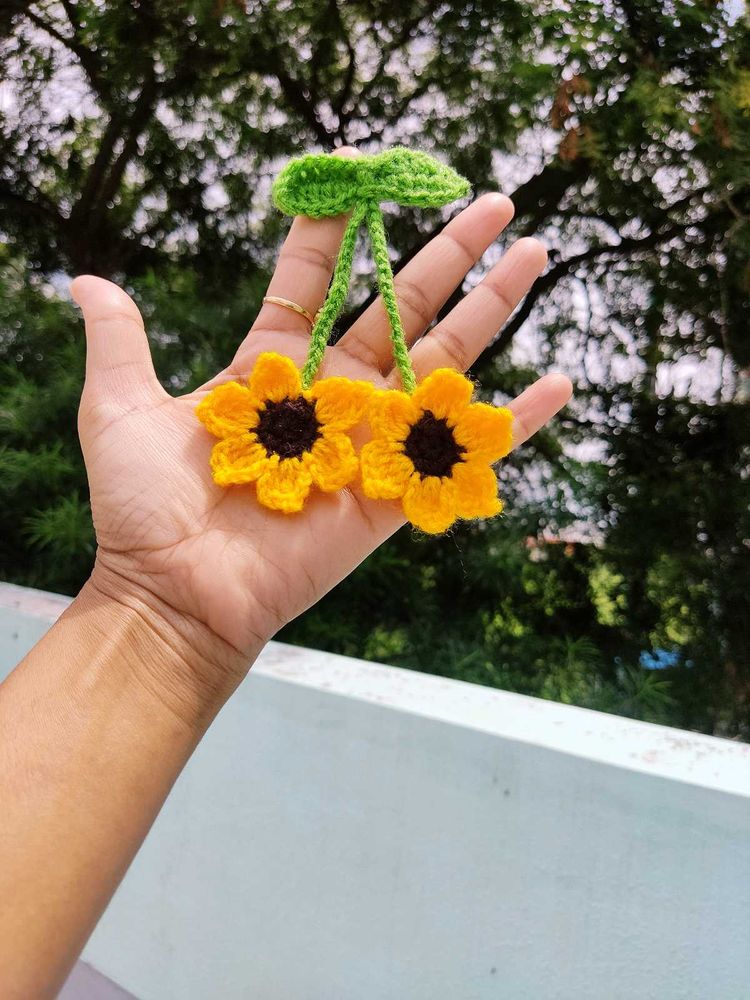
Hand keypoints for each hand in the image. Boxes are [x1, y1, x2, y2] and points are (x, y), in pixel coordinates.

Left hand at [72, 151, 570, 702]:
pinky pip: (465, 451)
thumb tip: (84, 282)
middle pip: (399, 305)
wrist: (177, 593)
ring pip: (442, 359)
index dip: (337, 230)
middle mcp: (328, 396)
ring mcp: (369, 442)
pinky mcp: (396, 492)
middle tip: (491, 201)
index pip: (315, 280)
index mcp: (270, 369)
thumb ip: (120, 341)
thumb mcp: (119, 408)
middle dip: (447, 253)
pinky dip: (514, 422)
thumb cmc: (144, 508)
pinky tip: (558, 385)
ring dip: (492, 308)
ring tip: (532, 251)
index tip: (360, 175)